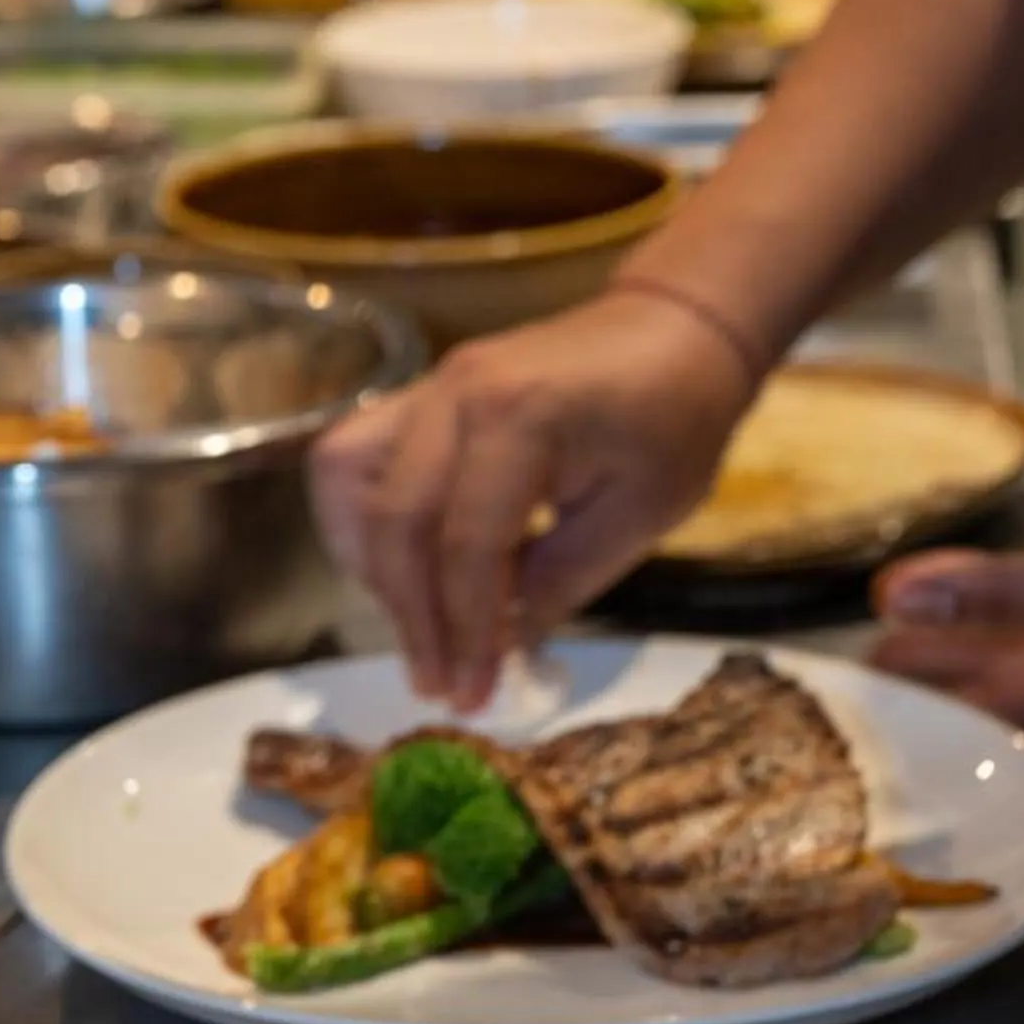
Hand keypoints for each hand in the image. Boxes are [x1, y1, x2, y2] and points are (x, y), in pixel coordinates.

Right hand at [312, 289, 756, 708]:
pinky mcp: (423, 393)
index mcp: (519, 419)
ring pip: (347, 479)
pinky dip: (365, 519)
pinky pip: (357, 456)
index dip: (464, 630)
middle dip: (413, 616)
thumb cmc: (677, 419)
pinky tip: (405, 566)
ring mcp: (430, 386)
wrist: (673, 328)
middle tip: (440, 683)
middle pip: (395, 520)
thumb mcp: (641, 515)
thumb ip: (560, 582)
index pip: (465, 543)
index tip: (473, 695)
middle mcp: (454, 394)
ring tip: (416, 622)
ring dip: (370, 562)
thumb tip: (496, 648)